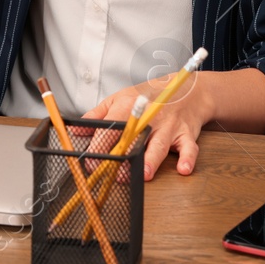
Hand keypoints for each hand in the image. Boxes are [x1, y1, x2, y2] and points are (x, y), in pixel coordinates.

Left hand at [87, 81, 206, 180]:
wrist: (188, 89)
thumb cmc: (150, 96)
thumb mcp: (120, 98)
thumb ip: (97, 116)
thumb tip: (75, 130)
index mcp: (128, 107)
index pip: (110, 128)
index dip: (99, 147)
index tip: (91, 163)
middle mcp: (149, 116)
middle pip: (134, 138)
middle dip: (124, 157)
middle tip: (114, 174)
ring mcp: (169, 126)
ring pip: (159, 144)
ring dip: (152, 160)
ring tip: (145, 174)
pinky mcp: (186, 134)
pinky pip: (189, 147)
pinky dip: (188, 158)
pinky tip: (183, 169)